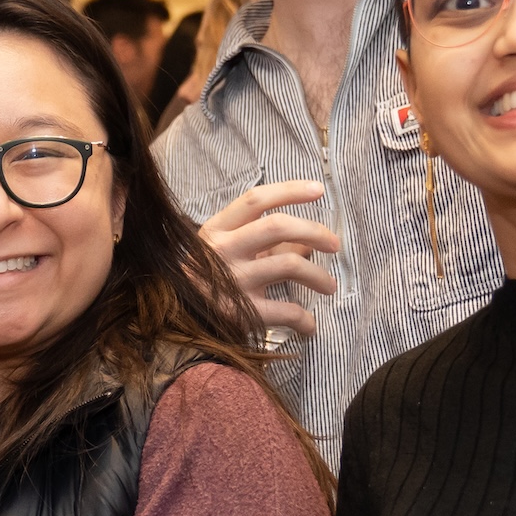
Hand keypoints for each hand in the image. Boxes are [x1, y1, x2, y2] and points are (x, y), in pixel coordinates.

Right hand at [198, 179, 341, 336]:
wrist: (180, 321)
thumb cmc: (210, 278)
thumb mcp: (230, 251)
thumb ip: (266, 242)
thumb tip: (309, 241)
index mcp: (217, 230)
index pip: (256, 201)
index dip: (290, 191)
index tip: (318, 190)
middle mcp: (224, 251)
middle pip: (277, 226)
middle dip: (314, 231)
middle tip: (334, 244)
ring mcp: (233, 281)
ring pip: (289, 265)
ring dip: (318, 275)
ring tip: (330, 285)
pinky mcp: (242, 312)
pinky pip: (285, 311)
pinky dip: (304, 319)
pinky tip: (310, 325)